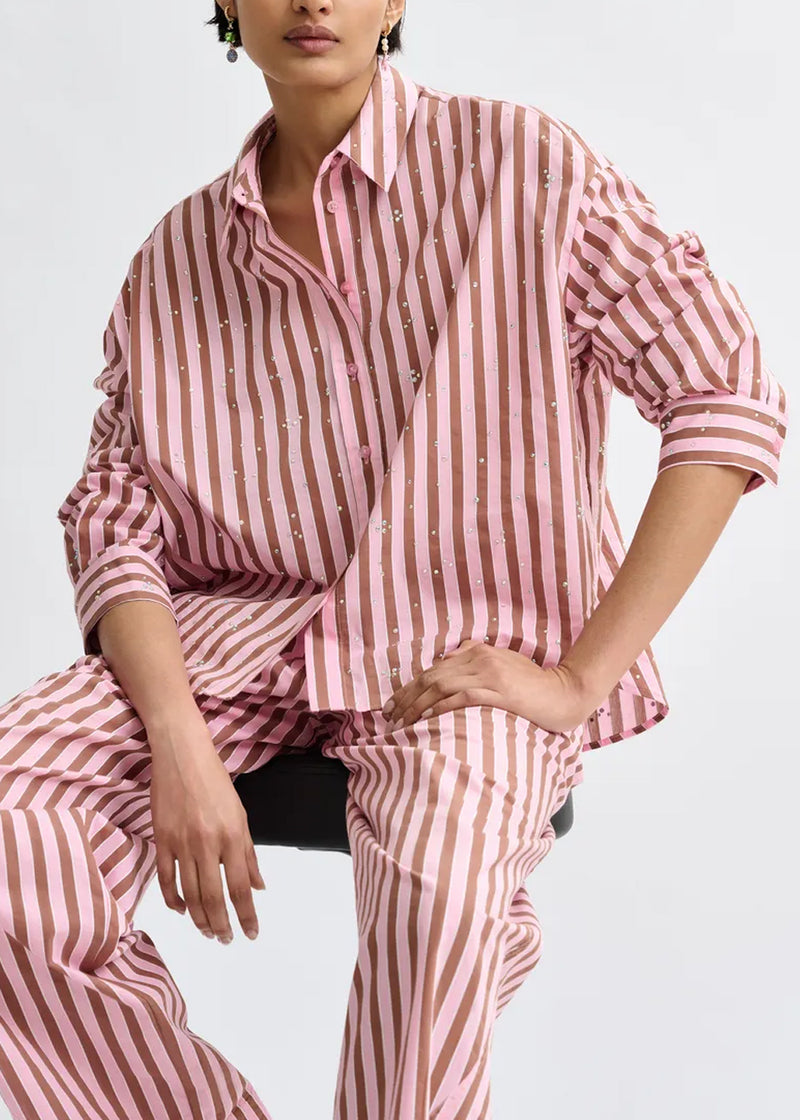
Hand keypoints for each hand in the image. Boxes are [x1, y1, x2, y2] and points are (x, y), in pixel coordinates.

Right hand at [148, 710, 265, 943]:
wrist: (182, 755)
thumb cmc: (215, 782)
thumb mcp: (240, 815)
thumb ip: (248, 854)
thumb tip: (258, 887)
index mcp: (232, 835)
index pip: (240, 887)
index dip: (246, 915)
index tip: (250, 933)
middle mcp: (208, 842)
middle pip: (214, 897)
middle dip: (221, 925)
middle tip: (225, 940)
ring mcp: (182, 843)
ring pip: (190, 893)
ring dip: (199, 918)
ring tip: (207, 932)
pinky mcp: (161, 839)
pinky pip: (166, 879)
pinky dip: (174, 900)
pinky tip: (183, 910)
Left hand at [381, 639, 593, 733]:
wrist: (564, 692)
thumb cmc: (534, 685)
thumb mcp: (503, 665)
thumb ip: (478, 664)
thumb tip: (448, 669)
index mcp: (478, 652)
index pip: (434, 668)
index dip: (409, 686)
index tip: (393, 703)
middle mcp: (480, 659)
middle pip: (432, 676)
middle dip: (406, 696)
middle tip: (389, 715)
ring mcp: (490, 674)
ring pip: (442, 686)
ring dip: (417, 705)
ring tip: (402, 721)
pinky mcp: (500, 692)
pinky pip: (463, 697)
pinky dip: (442, 707)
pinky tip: (427, 718)